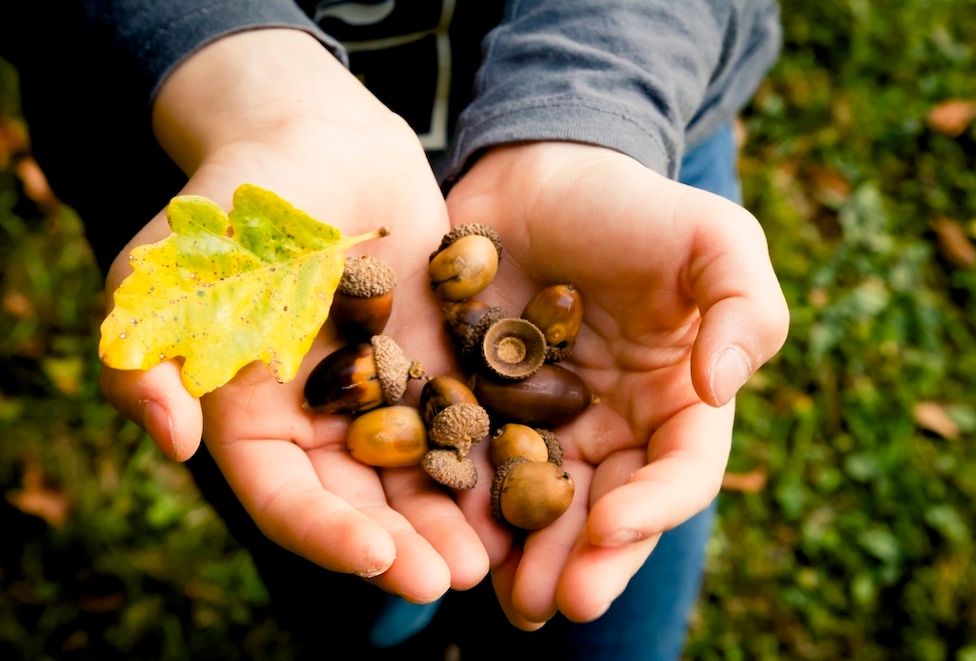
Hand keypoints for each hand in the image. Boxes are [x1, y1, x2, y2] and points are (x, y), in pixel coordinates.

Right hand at [98, 30, 488, 600]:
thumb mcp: (167, 269)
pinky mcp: (433, 360)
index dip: (324, 534)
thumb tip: (172, 439)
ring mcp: (381, 392)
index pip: (284, 496)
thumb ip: (145, 352)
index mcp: (250, 415)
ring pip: (416, 472)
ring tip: (494, 556)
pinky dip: (488, 453)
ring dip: (450, 517)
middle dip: (401, 545)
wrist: (318, 140)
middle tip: (451, 580)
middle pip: (359, 501)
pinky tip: (526, 482)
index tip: (376, 560)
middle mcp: (318, 418)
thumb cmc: (234, 201)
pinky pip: (462, 415)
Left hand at [444, 141, 788, 626]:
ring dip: (525, 554)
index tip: (614, 527)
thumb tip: (721, 389)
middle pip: (605, 508)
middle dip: (583, 560)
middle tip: (554, 604)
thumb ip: (744, 307)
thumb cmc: (632, 205)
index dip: (654, 507)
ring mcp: (541, 422)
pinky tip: (447, 534)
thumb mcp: (712, 238)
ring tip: (508, 598)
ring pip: (538, 502)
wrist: (537, 175)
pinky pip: (470, 460)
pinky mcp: (478, 404)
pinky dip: (464, 502)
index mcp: (674, 401)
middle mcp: (610, 427)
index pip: (678, 471)